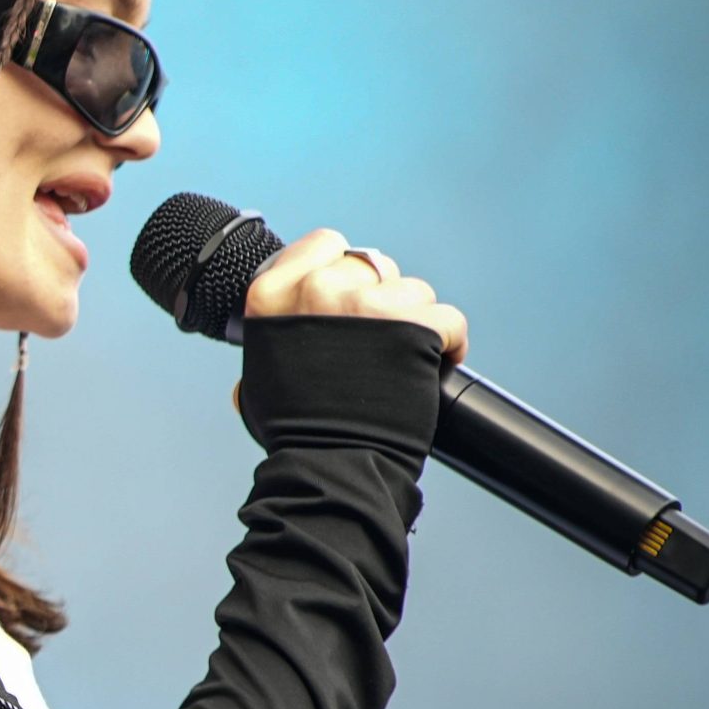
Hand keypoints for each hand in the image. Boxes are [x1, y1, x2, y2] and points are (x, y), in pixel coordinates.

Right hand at [228, 228, 469, 416]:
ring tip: (404, 363)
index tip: (353, 300)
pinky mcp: (413, 325)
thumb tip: (280, 332)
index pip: (325, 244)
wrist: (328, 465)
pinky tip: (435, 366)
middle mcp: (316, 290)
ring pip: (414, 291)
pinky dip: (450, 344)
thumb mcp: (258, 374)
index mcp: (272, 295)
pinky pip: (449, 319)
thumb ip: (272, 338)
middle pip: (374, 267)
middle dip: (382, 300)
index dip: (346, 270)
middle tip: (379, 343)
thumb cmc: (293, 430)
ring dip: (417, 323)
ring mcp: (366, 305)